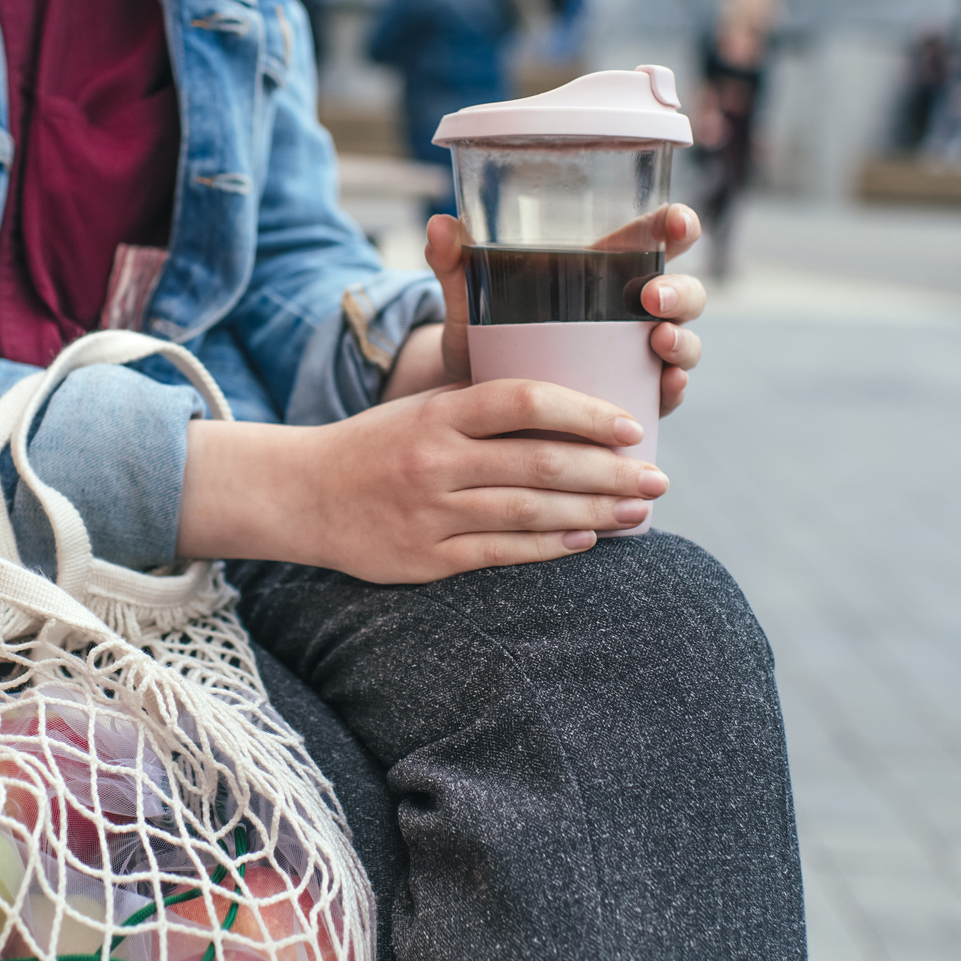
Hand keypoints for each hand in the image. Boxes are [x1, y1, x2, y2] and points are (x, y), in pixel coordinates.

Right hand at [178, 380, 669, 582]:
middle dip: (610, 472)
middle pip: (540, 464)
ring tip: (639, 510)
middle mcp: (435, 461)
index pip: (523, 401)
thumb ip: (486, 406)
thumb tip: (576, 408)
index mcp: (438, 412)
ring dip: (594, 513)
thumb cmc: (379, 443)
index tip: (632, 424)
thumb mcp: (424, 405)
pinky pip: (501, 554)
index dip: (584, 413)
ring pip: (529, 513)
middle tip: (658, 477)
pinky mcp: (425, 559)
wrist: (302, 494)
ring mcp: (430, 513)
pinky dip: (550, 548)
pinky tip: (587, 540)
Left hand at [385, 206, 710, 415]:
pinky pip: (668, 392)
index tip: (676, 225)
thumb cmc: (483, 340)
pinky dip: (674, 388)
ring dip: (683, 340)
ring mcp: (637, 358)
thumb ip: (456, 265)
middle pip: (682, 293)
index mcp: (602, 271)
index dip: (676, 226)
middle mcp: (630, 312)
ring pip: (684, 341)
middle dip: (681, 291)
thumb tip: (438, 224)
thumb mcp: (469, 304)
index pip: (654, 238)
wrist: (477, 409)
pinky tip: (666, 386)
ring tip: (659, 342)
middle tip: (652, 298)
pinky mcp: (632, 400)